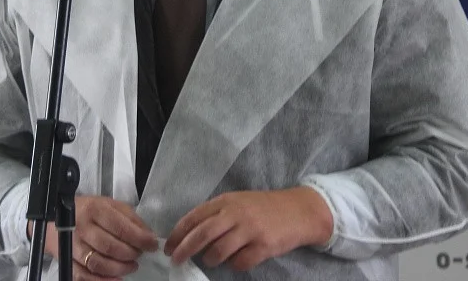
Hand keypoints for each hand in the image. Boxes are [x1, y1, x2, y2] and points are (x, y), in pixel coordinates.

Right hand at [28, 195, 158, 279]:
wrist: (56, 219)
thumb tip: (148, 235)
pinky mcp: (66, 261)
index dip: (140, 238)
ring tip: (131, 266)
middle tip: (139, 255)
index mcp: (95, 210)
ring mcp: (72, 246)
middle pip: (110, 247)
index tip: (152, 244)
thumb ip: (130, 218)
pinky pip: (84, 276)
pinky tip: (116, 278)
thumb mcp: (110, 205)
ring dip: (119, 268)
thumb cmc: (89, 210)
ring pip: (97, 263)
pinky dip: (102, 280)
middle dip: (130, 254)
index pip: (121, 227)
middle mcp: (82, 227)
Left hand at [164, 188, 333, 271]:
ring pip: (218, 252)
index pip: (195, 217)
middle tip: (175, 260)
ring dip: (210, 260)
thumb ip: (217, 214)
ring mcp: (251, 230)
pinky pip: (240, 263)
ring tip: (212, 260)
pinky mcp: (264, 246)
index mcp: (227, 201)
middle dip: (184, 249)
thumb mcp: (239, 202)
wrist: (299, 211)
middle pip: (202, 234)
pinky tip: (237, 260)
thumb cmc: (264, 208)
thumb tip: (189, 234)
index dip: (178, 233)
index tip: (168, 246)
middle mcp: (237, 213)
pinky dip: (234, 265)